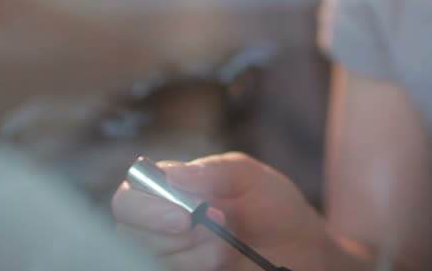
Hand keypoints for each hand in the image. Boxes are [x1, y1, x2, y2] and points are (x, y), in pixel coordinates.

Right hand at [112, 152, 327, 270]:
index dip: (145, 205)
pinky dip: (195, 267)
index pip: (130, 196)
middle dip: (169, 232)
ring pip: (152, 258)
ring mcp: (173, 255)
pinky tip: (222, 261)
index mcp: (170, 191)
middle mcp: (162, 224)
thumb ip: (212, 170)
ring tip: (227, 244)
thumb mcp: (249, 177)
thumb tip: (172, 174)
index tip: (184, 215)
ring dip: (191, 253)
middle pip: (128, 232)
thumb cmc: (273, 206)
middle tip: (215, 225)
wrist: (302, 251)